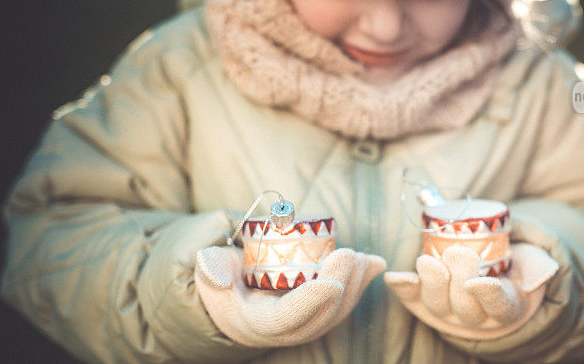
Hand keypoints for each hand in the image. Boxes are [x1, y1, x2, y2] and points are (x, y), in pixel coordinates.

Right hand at [195, 246, 385, 346]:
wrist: (233, 289)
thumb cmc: (221, 276)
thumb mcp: (209, 270)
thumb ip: (211, 269)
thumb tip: (217, 272)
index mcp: (257, 322)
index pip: (287, 318)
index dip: (310, 303)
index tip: (330, 284)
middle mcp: (285, 328)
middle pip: (320, 316)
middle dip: (340, 286)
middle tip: (350, 255)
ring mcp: (306, 320)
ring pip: (337, 310)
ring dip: (355, 284)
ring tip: (365, 258)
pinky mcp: (320, 308)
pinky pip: (344, 299)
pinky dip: (361, 281)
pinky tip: (375, 262)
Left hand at [384, 243, 558, 339]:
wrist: (489, 268)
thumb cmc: (514, 263)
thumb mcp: (534, 262)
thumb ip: (540, 266)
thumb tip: (543, 276)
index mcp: (506, 307)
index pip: (498, 308)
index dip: (488, 296)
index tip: (479, 282)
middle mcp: (476, 316)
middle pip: (466, 308)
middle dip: (459, 281)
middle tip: (457, 254)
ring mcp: (449, 311)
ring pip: (439, 306)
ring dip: (431, 284)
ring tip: (428, 261)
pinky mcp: (425, 300)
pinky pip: (413, 298)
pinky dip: (403, 287)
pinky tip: (394, 277)